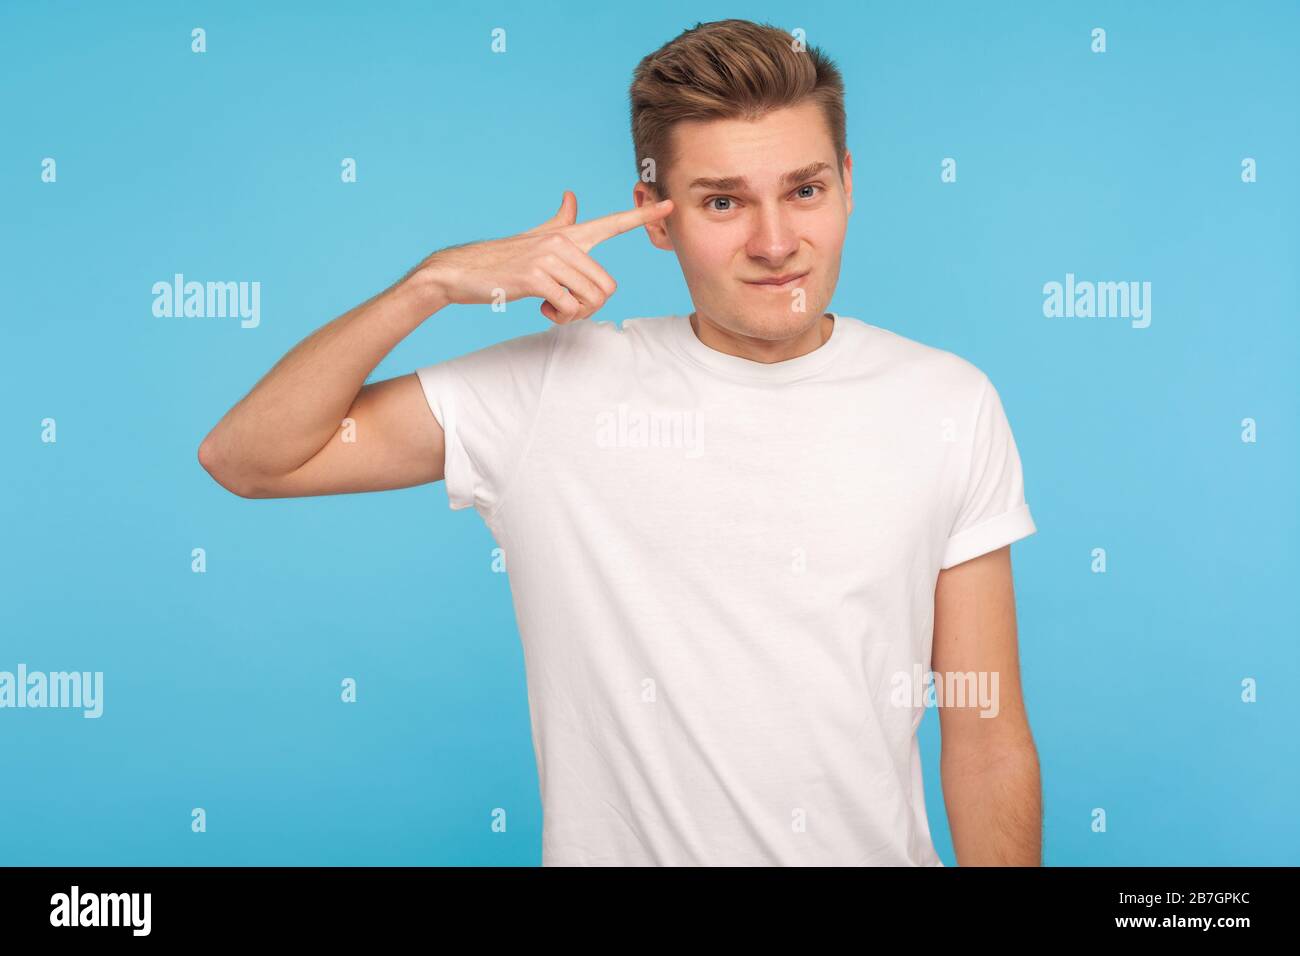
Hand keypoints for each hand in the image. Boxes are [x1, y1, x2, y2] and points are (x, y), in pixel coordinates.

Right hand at [414, 191, 673, 322]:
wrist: (460, 271)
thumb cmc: (501, 259)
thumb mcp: (535, 237)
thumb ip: (559, 221)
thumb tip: (571, 196)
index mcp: (568, 234)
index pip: (612, 223)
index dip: (643, 215)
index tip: (670, 204)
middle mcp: (563, 241)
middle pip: (607, 286)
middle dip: (590, 307)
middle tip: (564, 306)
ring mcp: (549, 257)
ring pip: (591, 299)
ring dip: (574, 314)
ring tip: (552, 306)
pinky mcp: (536, 276)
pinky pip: (569, 307)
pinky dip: (559, 317)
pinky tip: (541, 308)